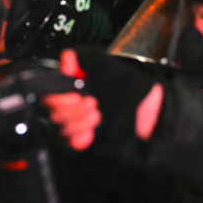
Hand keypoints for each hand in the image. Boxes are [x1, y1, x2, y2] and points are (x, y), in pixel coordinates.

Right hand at [44, 49, 164, 150]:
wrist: (151, 115)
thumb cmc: (131, 90)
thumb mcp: (108, 67)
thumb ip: (84, 58)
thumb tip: (67, 58)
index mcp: (75, 86)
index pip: (50, 94)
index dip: (60, 96)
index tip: (76, 95)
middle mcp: (74, 104)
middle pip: (54, 112)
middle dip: (73, 108)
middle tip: (93, 103)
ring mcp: (79, 123)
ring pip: (62, 128)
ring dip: (80, 121)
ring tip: (99, 115)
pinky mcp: (86, 140)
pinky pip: (70, 144)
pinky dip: (78, 139)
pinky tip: (90, 133)